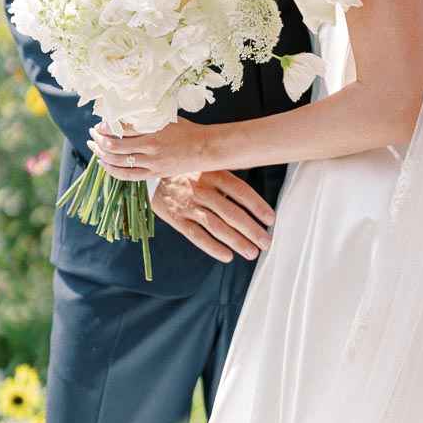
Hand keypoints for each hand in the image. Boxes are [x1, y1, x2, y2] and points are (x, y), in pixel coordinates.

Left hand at [87, 116, 206, 179]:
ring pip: (118, 162)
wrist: (203, 148)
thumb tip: (119, 117)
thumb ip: (144, 119)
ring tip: (94, 147)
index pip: (121, 129)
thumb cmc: (184, 129)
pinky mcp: (153, 174)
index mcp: (153, 131)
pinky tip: (104, 163)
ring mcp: (152, 164)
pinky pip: (127, 175)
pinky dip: (112, 170)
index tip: (100, 124)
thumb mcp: (165, 118)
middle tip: (92, 134)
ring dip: (102, 155)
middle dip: (99, 140)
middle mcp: (151, 149)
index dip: (106, 127)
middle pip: (115, 147)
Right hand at [151, 171, 274, 262]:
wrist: (151, 171)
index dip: (258, 206)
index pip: (241, 191)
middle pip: (232, 213)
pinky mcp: (176, 218)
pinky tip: (227, 257)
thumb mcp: (207, 166)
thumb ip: (227, 180)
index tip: (271, 220)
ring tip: (251, 253)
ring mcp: (188, 205)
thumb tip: (254, 200)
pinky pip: (196, 235)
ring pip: (216, 226)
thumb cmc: (187, 171)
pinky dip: (212, 247)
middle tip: (266, 243)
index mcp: (213, 173)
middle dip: (252, 230)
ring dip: (237, 241)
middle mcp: (201, 189)